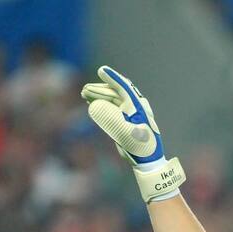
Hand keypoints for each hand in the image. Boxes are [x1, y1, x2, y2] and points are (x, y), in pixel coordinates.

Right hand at [82, 66, 185, 201]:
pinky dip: (101, 104)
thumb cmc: (140, 146)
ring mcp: (130, 114)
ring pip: (112, 100)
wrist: (148, 160)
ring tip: (84, 93)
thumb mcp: (126, 133)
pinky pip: (112, 108)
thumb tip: (95, 105)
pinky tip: (91, 102)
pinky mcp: (125, 121)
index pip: (123, 88)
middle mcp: (134, 107)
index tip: (101, 70)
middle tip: (84, 90)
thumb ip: (111, 118)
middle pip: (115, 93)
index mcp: (137, 107)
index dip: (112, 78)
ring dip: (99, 96)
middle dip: (100, 89)